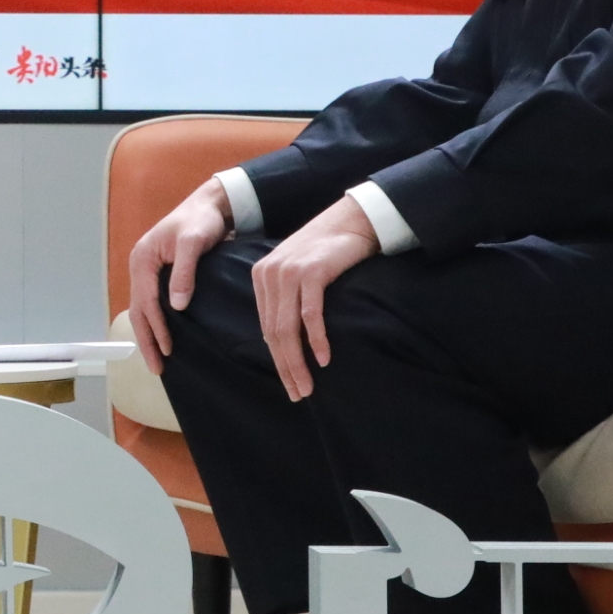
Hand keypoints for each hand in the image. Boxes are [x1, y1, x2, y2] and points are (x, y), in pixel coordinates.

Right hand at [124, 178, 234, 373]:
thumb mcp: (194, 242)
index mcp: (143, 259)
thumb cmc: (202, 220)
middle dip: (146, 340)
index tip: (168, 349)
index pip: (146, 301)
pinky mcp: (158, 274)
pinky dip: (154, 324)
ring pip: (142, 310)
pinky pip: (151, 304)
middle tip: (156, 368)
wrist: (211, 204)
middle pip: (138, 310)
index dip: (156, 327)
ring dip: (149, 335)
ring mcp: (147, 271)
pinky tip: (162, 338)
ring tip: (158, 361)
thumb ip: (184, 272)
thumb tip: (176, 306)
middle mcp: (139, 266)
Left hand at [249, 195, 379, 402]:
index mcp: (261, 276)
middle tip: (299, 393)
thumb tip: (286, 340)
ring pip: (288, 329)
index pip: (267, 328)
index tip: (290, 383)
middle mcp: (269, 274)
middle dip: (285, 368)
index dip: (277, 359)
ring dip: (298, 362)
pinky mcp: (311, 272)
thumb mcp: (300, 274)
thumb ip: (288, 300)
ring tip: (308, 385)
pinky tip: (323, 359)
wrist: (352, 220)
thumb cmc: (329, 251)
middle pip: (274, 332)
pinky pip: (310, 314)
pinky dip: (316, 339)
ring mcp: (288, 272)